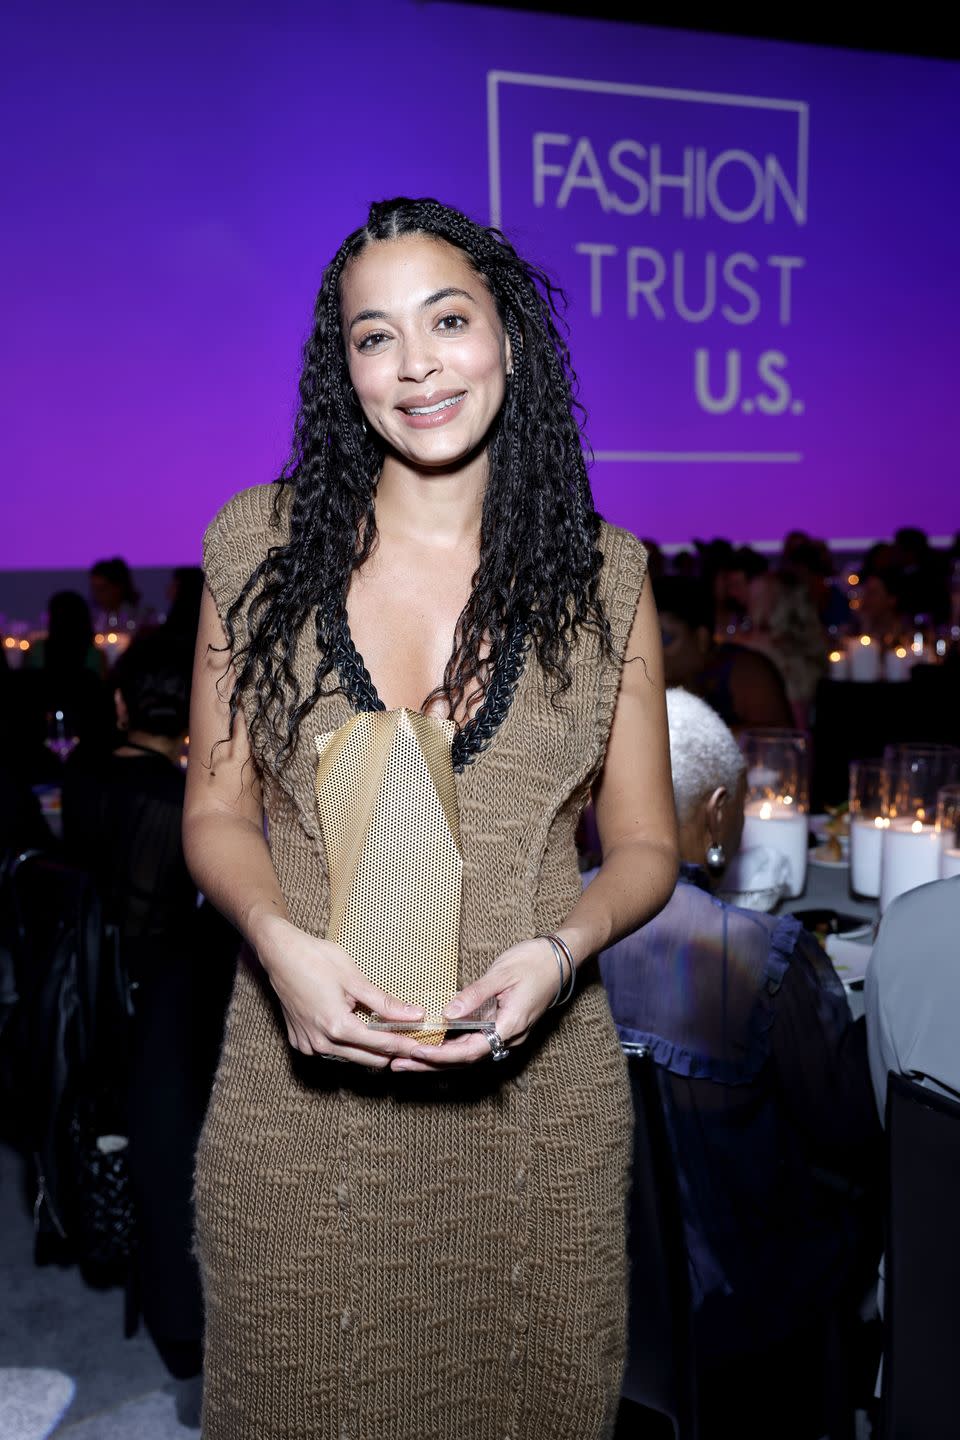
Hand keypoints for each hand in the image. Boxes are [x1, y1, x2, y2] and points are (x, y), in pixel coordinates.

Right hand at [253, 913, 426, 1066]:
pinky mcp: (300, 1041)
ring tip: (390, 1038)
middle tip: (411, 1044)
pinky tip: (360, 1034)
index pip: (379, 1044)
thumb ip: (384, 1002)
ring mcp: (308, 1045)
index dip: (403, 1045)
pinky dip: (347, 1046)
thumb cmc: (316, 959)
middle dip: (390, 1052)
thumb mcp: (354, 978)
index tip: (421, 1045)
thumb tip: (414, 1014)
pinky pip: (331, 1051)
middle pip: (366, 1057)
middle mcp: (321, 1043)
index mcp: (336, 1026)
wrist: (279, 954)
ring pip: (348, 1057)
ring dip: (369, 1051)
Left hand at [391, 937, 564, 1072]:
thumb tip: (447, 1014)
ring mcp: (507, 1034)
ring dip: (438, 1059)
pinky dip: (450, 1047)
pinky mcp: (503, 1027)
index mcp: (510, 1026)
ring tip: (406, 1059)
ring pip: (468, 1055)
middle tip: (398, 1065)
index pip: (470, 1050)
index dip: (441, 1054)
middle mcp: (509, 1037)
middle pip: (465, 1060)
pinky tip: (431, 1044)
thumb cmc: (533, 962)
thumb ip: (474, 996)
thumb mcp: (500, 974)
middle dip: (431, 1064)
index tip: (416, 1052)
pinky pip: (474, 1044)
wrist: (561, 959)